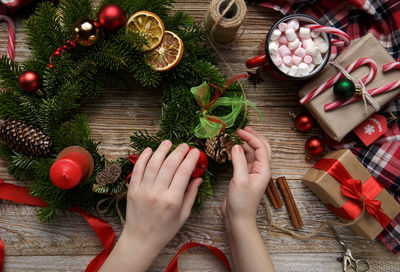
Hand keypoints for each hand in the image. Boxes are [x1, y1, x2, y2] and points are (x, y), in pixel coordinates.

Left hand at [100, 141, 201, 271]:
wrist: (141, 239)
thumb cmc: (165, 230)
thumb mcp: (183, 215)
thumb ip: (191, 195)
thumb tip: (198, 178)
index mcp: (172, 200)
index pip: (183, 173)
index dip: (190, 159)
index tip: (195, 152)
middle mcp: (157, 193)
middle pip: (169, 165)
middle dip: (178, 152)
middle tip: (184, 146)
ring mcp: (143, 190)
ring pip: (153, 164)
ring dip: (161, 150)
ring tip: (168, 142)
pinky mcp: (132, 189)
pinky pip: (138, 169)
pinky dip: (143, 158)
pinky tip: (150, 150)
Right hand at [221, 126, 271, 227]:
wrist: (238, 219)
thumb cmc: (242, 203)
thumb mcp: (240, 180)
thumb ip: (238, 162)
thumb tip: (235, 146)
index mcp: (263, 170)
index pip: (260, 147)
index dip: (251, 137)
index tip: (239, 131)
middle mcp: (260, 170)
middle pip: (261, 148)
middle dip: (253, 137)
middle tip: (243, 129)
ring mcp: (252, 173)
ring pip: (252, 153)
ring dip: (246, 143)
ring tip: (237, 136)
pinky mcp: (244, 176)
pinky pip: (244, 160)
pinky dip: (239, 152)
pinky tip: (233, 149)